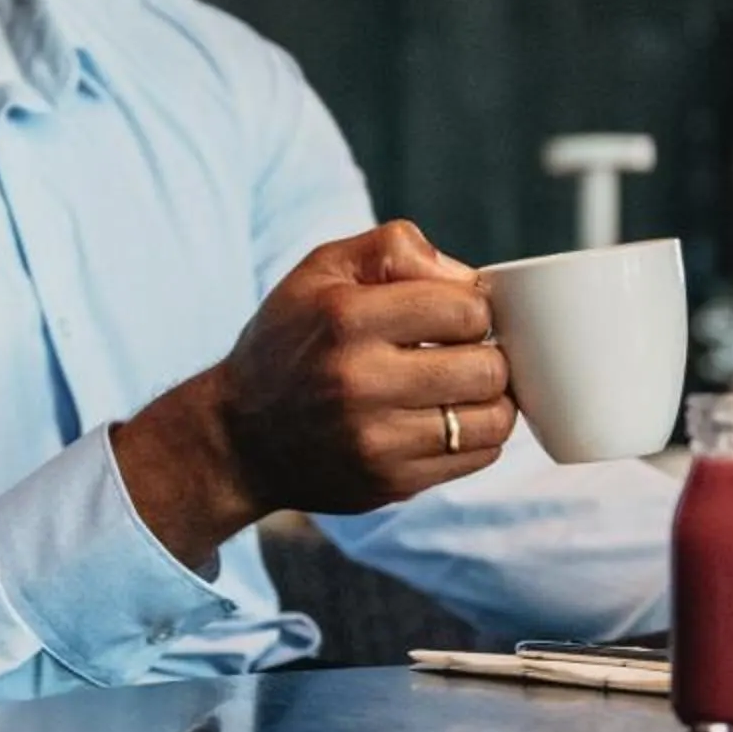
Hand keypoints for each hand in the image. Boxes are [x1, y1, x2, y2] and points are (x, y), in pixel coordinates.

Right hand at [113, 220, 516, 562]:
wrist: (238, 438)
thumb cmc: (289, 342)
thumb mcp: (321, 271)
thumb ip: (394, 248)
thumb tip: (469, 280)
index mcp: (345, 318)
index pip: (466, 308)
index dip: (470, 308)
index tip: (449, 317)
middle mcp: (359, 381)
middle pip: (488, 367)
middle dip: (487, 355)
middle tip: (461, 354)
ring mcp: (376, 441)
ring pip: (493, 420)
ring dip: (490, 400)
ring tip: (460, 388)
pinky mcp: (390, 483)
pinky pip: (477, 458)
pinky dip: (475, 436)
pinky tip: (446, 420)